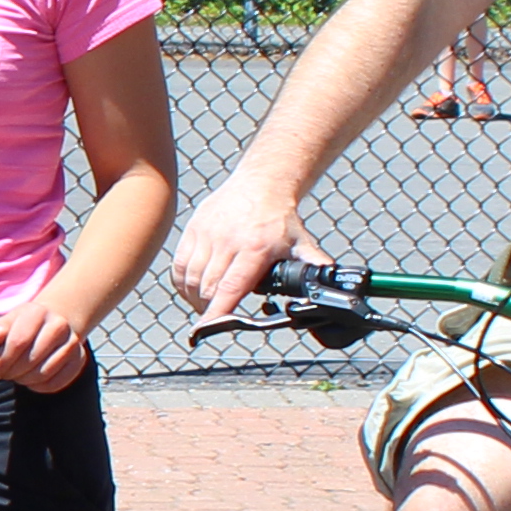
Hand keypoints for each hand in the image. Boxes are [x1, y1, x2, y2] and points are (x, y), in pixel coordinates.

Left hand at [0, 283, 94, 393]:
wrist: (55, 321)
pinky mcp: (78, 360)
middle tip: (3, 374)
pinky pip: (56, 383)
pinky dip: (39, 386)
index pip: (18, 342)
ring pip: (43, 374)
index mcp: (38, 312)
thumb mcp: (9, 320)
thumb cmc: (26, 324)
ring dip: (24, 380)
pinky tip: (31, 379)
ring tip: (16, 375)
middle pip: (30, 360)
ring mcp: (72, 343)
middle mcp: (59, 326)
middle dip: (11, 372)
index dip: (2, 360)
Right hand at [170, 174, 321, 318]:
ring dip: (194, 298)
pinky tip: (190, 289)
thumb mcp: (300, 242)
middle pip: (208, 287)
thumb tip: (331, 280)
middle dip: (208, 309)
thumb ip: (314, 264)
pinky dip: (181, 282)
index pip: (231, 287)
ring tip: (204, 306)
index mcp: (255, 248)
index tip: (208, 327)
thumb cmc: (279, 217)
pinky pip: (179, 264)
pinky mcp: (193, 229)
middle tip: (215, 317)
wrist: (261, 183)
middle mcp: (228, 241)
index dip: (218, 310)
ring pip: (191, 277)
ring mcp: (207, 234)